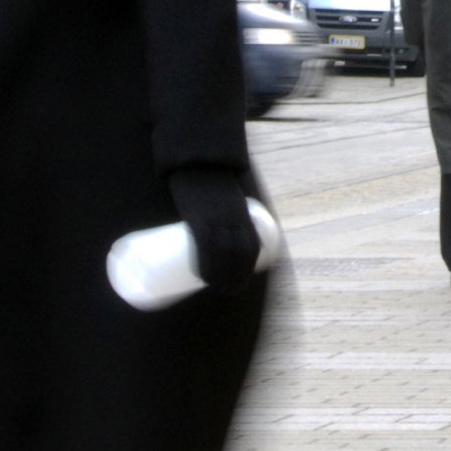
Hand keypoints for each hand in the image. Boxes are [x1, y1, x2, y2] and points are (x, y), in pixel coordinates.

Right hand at [168, 165, 261, 290]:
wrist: (199, 160)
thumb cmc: (211, 180)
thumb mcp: (227, 198)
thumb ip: (228, 213)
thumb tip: (221, 231)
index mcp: (243, 215)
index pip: (251, 248)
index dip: (246, 269)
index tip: (238, 282)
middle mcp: (235, 220)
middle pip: (239, 257)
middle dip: (235, 279)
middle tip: (225, 290)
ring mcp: (218, 220)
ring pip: (224, 257)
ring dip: (220, 279)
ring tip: (213, 288)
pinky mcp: (200, 219)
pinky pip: (206, 248)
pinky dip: (206, 266)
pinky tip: (203, 278)